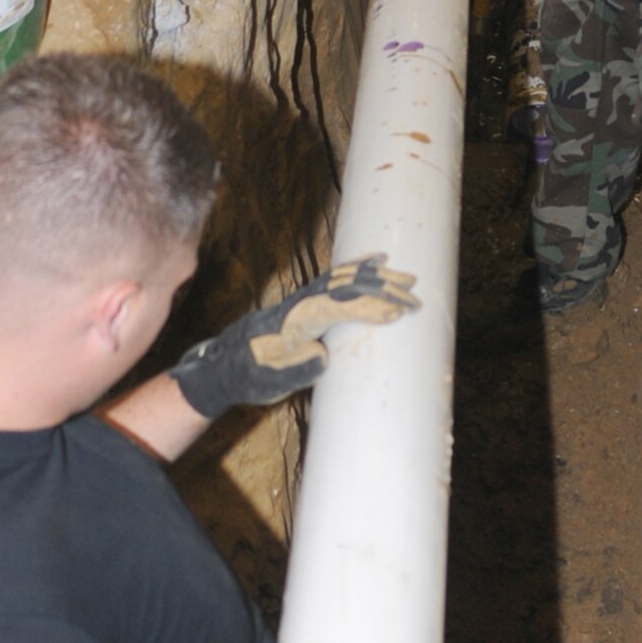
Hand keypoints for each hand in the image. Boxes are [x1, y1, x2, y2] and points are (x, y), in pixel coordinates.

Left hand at [170, 254, 419, 419]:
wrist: (225, 365)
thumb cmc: (251, 374)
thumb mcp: (273, 379)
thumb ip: (298, 368)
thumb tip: (324, 355)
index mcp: (296, 320)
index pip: (339, 308)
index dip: (368, 309)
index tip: (397, 313)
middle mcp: (302, 302)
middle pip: (348, 287)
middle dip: (384, 290)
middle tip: (416, 297)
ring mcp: (305, 298)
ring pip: (345, 278)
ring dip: (377, 277)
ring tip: (407, 278)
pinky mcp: (306, 300)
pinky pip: (337, 277)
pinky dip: (359, 268)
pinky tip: (376, 263)